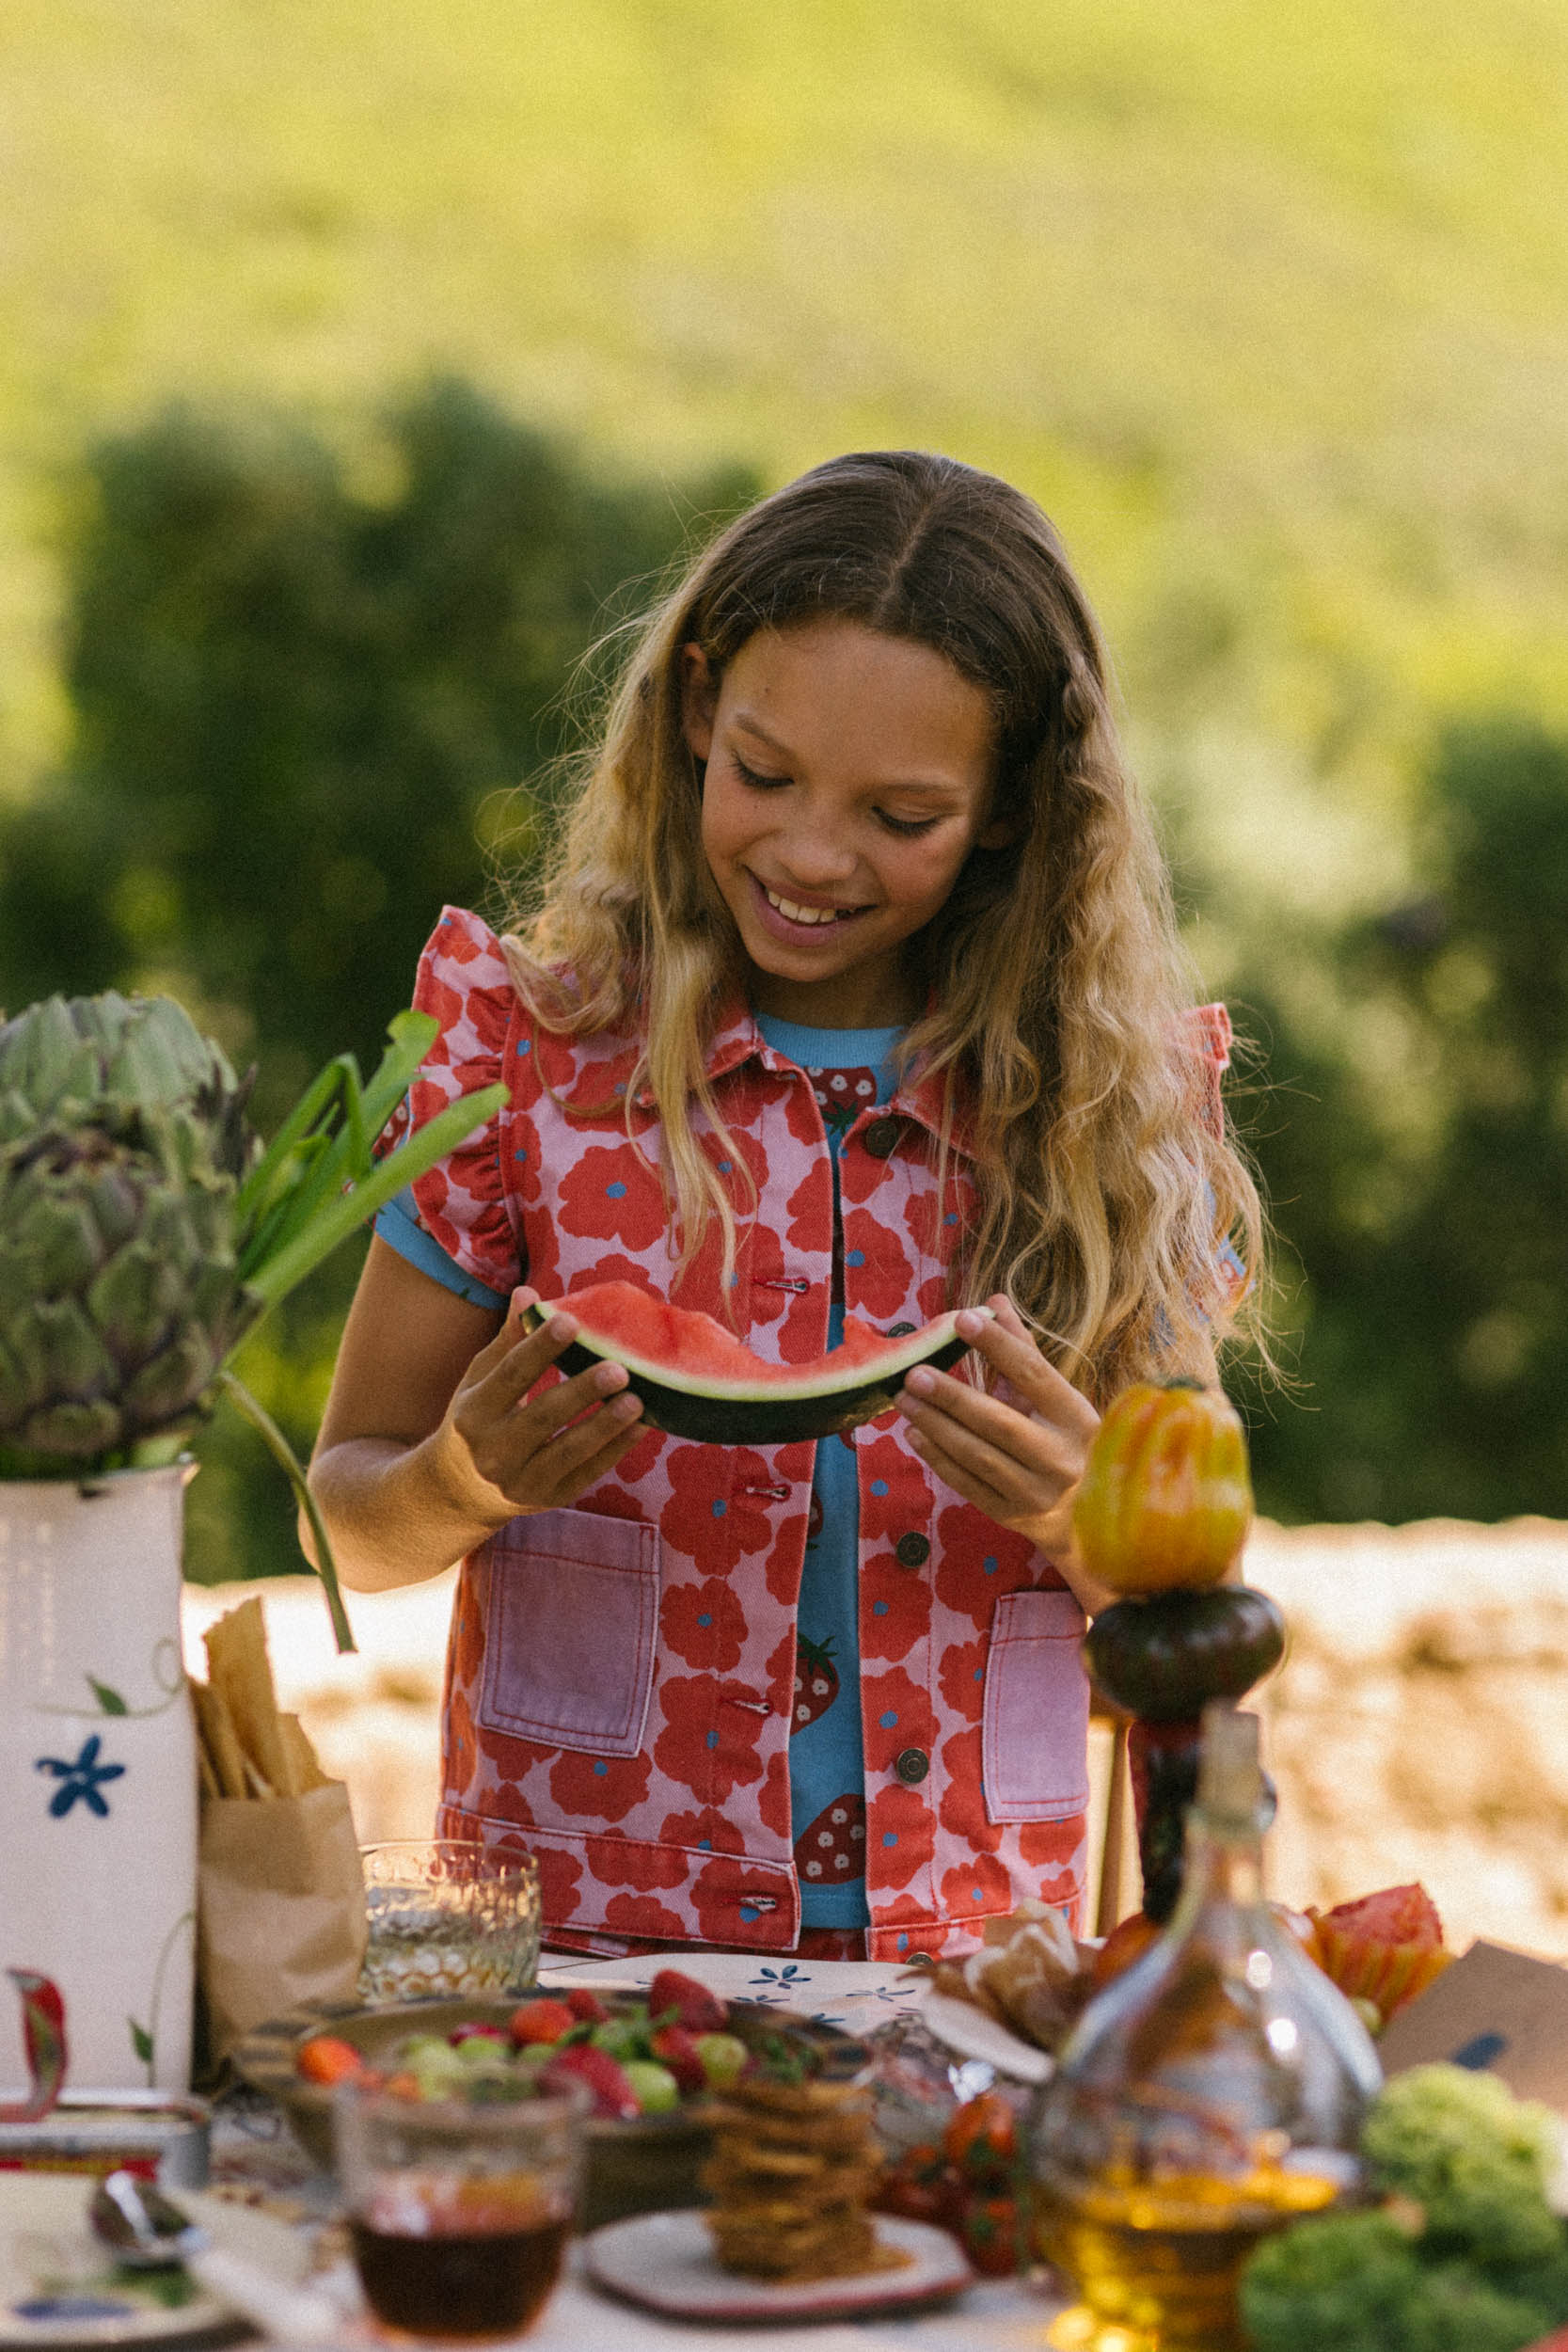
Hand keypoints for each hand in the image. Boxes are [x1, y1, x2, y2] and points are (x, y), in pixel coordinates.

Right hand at [432, 1288, 644, 1521]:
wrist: (461, 1490)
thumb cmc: (478, 1419)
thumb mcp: (480, 1381)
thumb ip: (508, 1341)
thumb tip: (528, 1294)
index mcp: (473, 1414)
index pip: (511, 1375)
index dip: (540, 1347)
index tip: (571, 1321)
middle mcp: (493, 1452)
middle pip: (543, 1416)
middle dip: (582, 1392)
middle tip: (619, 1368)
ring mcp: (520, 1482)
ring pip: (568, 1452)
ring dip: (605, 1426)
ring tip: (637, 1400)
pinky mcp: (548, 1499)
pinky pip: (587, 1474)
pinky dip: (615, 1451)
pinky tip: (640, 1427)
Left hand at [897, 1295, 1105, 1597]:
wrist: (1082, 1513)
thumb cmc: (1063, 1439)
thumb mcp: (1054, 1397)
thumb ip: (1023, 1351)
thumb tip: (994, 1301)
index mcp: (1077, 1419)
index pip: (1034, 1375)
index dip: (998, 1346)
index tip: (962, 1319)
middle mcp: (1060, 1458)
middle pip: (1000, 1422)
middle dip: (953, 1396)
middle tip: (914, 1373)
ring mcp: (1035, 1492)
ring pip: (978, 1455)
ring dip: (936, 1425)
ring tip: (905, 1399)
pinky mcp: (1009, 1514)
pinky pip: (967, 1483)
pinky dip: (937, 1457)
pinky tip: (914, 1432)